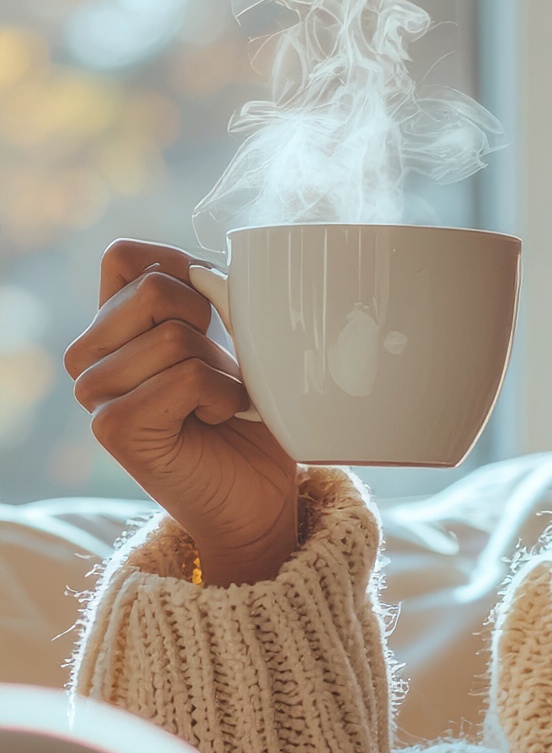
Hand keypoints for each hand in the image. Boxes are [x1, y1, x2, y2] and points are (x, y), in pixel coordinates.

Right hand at [65, 240, 298, 585]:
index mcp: (115, 324)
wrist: (259, 496)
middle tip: (218, 371)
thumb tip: (210, 270)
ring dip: (220, 370)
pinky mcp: (112, 427)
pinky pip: (184, 378)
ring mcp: (96, 392)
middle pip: (152, 289)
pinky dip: (222, 396)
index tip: (210, 311)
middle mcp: (93, 355)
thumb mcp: (242, 338)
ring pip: (173, 336)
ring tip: (220, 402)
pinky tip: (216, 419)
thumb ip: (218, 296)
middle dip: (208, 324)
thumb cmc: (253, 416)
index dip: (176, 266)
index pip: (123, 256)